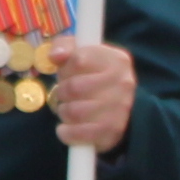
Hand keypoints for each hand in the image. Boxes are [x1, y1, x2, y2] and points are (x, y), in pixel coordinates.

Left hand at [44, 37, 134, 154]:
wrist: (120, 110)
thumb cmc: (93, 77)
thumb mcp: (80, 54)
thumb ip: (65, 46)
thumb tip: (55, 56)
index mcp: (117, 59)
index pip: (79, 59)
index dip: (66, 68)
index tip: (69, 73)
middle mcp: (123, 83)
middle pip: (74, 87)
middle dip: (62, 91)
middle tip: (66, 94)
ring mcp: (120, 109)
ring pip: (73, 111)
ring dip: (63, 111)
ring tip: (69, 109)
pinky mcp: (112, 132)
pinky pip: (77, 133)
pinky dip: (66, 132)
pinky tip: (67, 127)